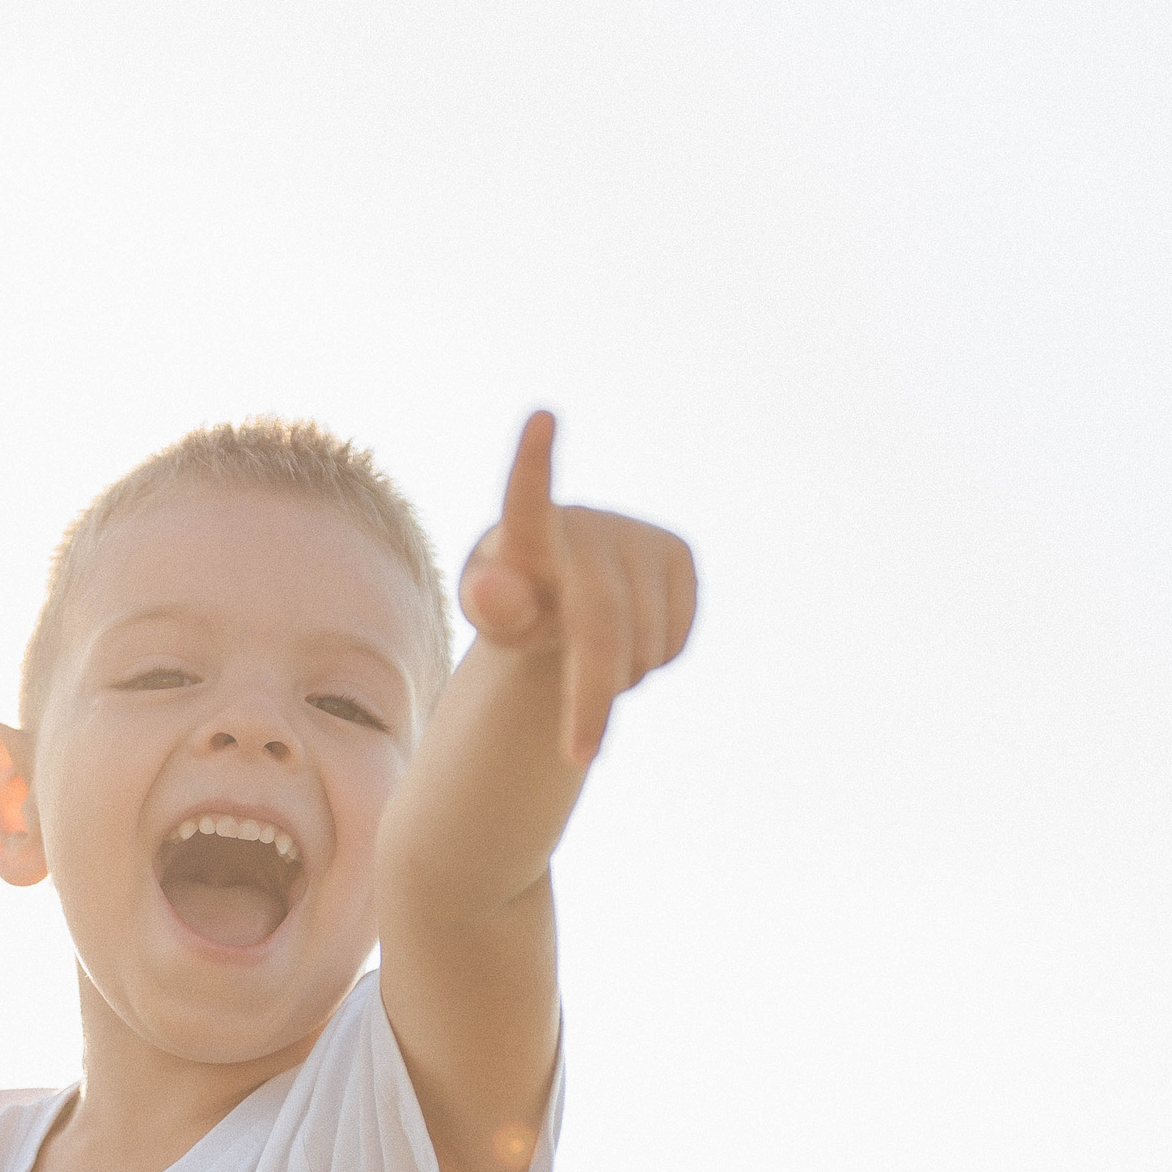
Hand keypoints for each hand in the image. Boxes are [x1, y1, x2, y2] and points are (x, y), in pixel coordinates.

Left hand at [460, 411, 698, 763]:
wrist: (568, 592)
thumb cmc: (516, 602)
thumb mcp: (495, 613)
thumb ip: (492, 606)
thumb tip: (496, 593)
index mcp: (523, 531)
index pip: (525, 496)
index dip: (533, 462)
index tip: (540, 417)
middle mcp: (585, 524)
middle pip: (599, 626)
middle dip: (592, 698)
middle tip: (578, 755)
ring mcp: (637, 535)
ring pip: (644, 642)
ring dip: (622, 674)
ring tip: (594, 648)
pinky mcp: (679, 553)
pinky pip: (676, 638)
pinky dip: (655, 658)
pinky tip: (633, 632)